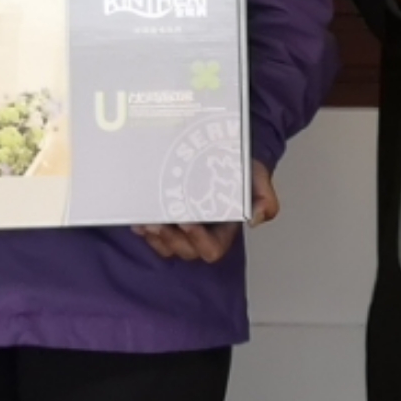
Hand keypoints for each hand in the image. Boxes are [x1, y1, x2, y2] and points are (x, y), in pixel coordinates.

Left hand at [134, 161, 273, 263]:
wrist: (225, 150)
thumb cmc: (242, 168)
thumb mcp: (258, 178)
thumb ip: (264, 198)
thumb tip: (255, 218)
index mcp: (224, 231)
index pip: (211, 248)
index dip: (198, 240)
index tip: (186, 221)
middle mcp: (203, 233)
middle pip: (185, 250)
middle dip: (170, 240)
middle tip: (157, 222)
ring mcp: (183, 228)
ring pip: (167, 246)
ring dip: (155, 238)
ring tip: (145, 222)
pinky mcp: (168, 219)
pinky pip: (154, 235)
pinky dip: (144, 231)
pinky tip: (136, 221)